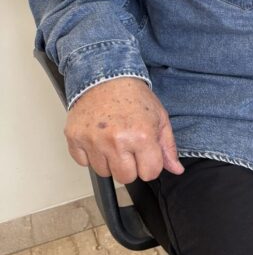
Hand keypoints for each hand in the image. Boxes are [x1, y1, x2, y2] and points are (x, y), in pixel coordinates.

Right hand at [64, 77, 183, 184]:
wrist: (106, 76)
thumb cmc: (133, 96)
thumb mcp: (160, 118)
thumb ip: (168, 147)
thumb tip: (176, 169)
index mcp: (141, 136)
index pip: (149, 173)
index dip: (150, 165)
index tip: (146, 154)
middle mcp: (116, 141)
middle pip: (125, 178)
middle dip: (130, 167)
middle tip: (129, 147)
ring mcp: (93, 140)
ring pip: (104, 172)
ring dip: (110, 161)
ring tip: (113, 140)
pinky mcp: (74, 138)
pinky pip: (83, 163)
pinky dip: (90, 155)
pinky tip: (98, 138)